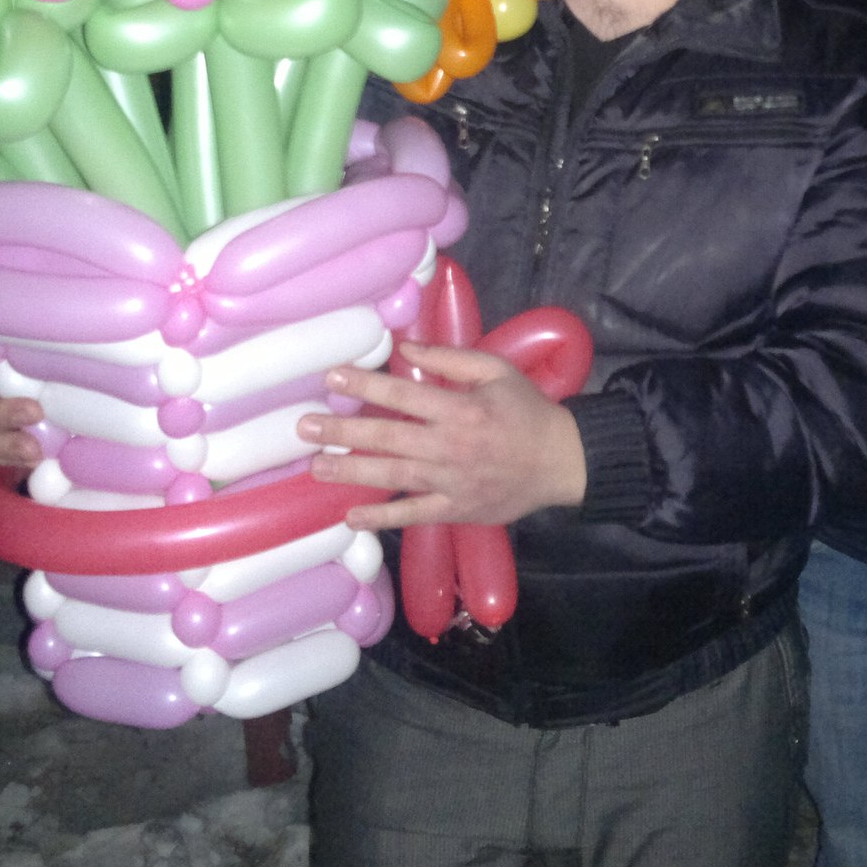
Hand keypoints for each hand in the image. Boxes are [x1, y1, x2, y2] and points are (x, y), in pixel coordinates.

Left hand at [299, 341, 586, 532]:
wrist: (561, 461)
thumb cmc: (527, 411)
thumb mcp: (497, 371)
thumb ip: (451, 358)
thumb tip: (405, 349)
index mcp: (461, 409)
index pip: (403, 395)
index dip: (365, 385)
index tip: (332, 377)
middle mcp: (450, 446)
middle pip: (388, 437)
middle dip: (343, 431)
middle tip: (305, 427)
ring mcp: (451, 481)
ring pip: (393, 476)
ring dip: (352, 472)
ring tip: (316, 466)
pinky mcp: (456, 509)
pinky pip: (414, 514)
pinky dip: (382, 518)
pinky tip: (351, 518)